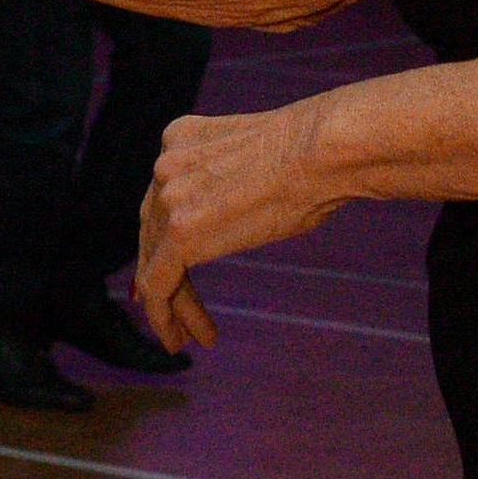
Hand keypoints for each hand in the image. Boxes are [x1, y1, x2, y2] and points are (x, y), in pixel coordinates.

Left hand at [132, 94, 347, 353]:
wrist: (324, 149)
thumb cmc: (318, 155)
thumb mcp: (260, 161)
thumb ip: (235, 184)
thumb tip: (249, 209)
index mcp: (181, 138)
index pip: (164, 201)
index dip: (164, 241)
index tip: (175, 272)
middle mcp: (164, 164)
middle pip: (153, 233)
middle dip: (165, 276)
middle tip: (178, 314)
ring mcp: (168, 196)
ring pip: (157, 263)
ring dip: (173, 306)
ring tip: (189, 339)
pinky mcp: (180, 231)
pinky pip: (160, 284)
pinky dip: (166, 316)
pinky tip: (182, 339)